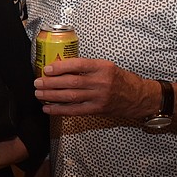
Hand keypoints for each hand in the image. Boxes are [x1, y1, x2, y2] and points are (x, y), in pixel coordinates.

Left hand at [34, 57, 154, 118]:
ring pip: (71, 97)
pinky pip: (75, 111)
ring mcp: (99, 97)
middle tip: (37, 82)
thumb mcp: (106, 67)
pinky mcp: (97, 109)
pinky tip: (48, 108)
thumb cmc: (119, 79)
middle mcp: (101, 82)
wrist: (138, 97)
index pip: (79, 65)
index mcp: (103, 67)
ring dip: (52, 96)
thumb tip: (60, 67)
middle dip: (51, 83)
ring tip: (38, 94)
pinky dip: (59, 110)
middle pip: (72, 82)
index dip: (61, 67)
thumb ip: (87, 67)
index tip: (47, 68)